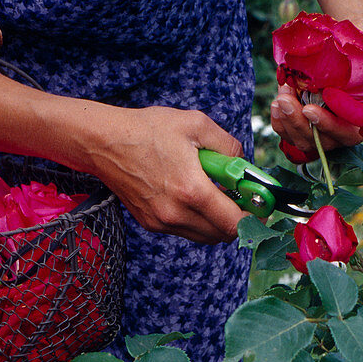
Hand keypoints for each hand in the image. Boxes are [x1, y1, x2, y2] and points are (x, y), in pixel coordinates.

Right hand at [80, 106, 247, 244]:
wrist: (103, 143)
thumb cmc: (147, 130)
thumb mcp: (195, 124)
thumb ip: (227, 145)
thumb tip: (243, 161)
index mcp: (191, 190)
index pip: (234, 223)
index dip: (252, 218)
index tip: (258, 207)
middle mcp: (176, 213)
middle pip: (222, 235)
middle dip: (236, 220)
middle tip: (238, 198)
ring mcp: (162, 222)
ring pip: (204, 237)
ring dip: (216, 222)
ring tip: (213, 195)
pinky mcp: (151, 224)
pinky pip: (185, 231)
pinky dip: (196, 221)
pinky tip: (191, 197)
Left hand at [270, 19, 362, 156]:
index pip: (354, 132)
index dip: (331, 126)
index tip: (310, 110)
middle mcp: (355, 124)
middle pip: (327, 141)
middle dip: (303, 127)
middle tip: (285, 102)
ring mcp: (334, 122)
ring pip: (309, 139)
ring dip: (290, 125)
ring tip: (279, 100)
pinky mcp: (318, 115)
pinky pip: (298, 130)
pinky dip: (284, 122)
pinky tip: (276, 104)